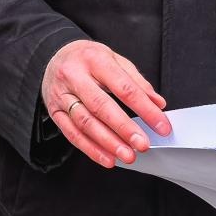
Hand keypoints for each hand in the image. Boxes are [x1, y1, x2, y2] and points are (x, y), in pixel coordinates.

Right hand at [42, 39, 169, 167]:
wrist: (54, 56)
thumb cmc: (88, 59)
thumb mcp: (114, 59)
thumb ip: (136, 82)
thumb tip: (158, 104)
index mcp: (94, 59)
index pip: (123, 87)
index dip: (145, 109)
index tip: (162, 126)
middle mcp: (74, 76)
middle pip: (100, 106)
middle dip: (124, 128)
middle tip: (142, 144)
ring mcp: (61, 94)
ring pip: (85, 123)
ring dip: (108, 143)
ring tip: (127, 155)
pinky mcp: (54, 111)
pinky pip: (71, 133)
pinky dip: (91, 149)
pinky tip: (107, 158)